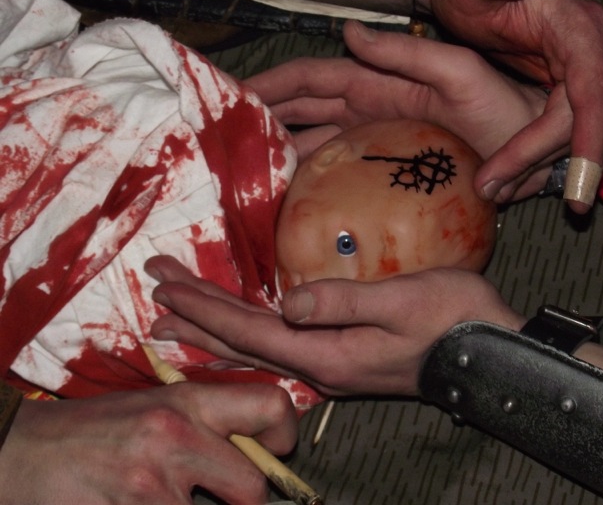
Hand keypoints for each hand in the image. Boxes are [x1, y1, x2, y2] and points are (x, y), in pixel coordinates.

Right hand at [0, 383, 296, 504]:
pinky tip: (139, 503)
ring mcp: (151, 481)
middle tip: (220, 495)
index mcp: (188, 401)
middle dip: (243, 500)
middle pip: (253, 486)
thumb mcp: (155, 407)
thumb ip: (206, 423)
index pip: (270, 404)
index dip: (283, 435)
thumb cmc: (93, 430)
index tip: (272, 453)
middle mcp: (175, 435)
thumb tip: (255, 448)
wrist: (23, 450)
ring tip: (163, 497)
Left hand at [145, 255, 525, 396]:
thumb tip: (287, 302)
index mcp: (329, 354)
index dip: (207, 307)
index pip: (252, 330)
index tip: (168, 283)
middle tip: (157, 288)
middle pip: (245, 342)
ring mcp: (334, 365)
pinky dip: (248, 333)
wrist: (493, 353)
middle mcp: (322, 367)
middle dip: (198, 316)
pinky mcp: (346, 356)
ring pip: (259, 347)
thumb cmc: (455, 320)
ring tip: (178, 315)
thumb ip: (343, 302)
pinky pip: (280, 347)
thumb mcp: (403, 301)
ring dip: (216, 327)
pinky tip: (241, 329)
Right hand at [249, 21, 557, 195]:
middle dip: (260, 120)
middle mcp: (368, 110)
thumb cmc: (502, 106)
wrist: (533, 149)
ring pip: (313, 144)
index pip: (308, 78)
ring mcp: (376, 143)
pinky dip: (310, 181)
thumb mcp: (457, 70)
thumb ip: (406, 53)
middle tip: (219, 141)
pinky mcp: (388, 175)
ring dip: (277, 155)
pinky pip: (340, 175)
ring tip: (241, 175)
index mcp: (377, 81)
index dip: (268, 84)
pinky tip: (287, 199)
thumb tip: (349, 33)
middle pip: (300, 111)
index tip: (227, 95)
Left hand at [431, 0, 602, 209]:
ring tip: (508, 192)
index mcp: (583, 26)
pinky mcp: (596, 84)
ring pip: (602, 132)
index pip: (591, 93)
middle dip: (555, 164)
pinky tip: (530, 179)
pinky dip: (570, 158)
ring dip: (564, 170)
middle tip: (501, 192)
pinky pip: (593, 130)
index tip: (574, 190)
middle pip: (594, 120)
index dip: (584, 143)